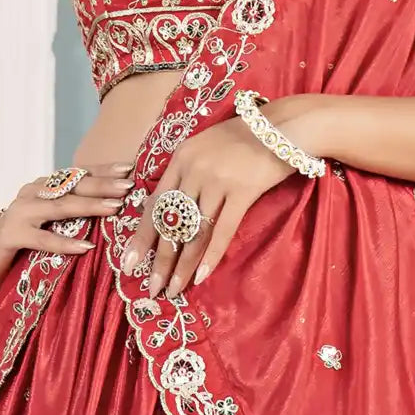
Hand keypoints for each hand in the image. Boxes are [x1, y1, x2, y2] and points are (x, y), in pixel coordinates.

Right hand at [0, 161, 134, 288]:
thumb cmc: (20, 239)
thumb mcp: (49, 222)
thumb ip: (72, 213)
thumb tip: (113, 209)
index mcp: (44, 186)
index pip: (78, 174)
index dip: (102, 171)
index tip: (128, 169)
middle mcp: (33, 192)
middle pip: (72, 185)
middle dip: (103, 184)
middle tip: (128, 185)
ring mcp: (21, 212)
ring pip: (60, 207)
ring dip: (89, 206)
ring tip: (114, 208)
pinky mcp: (11, 235)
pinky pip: (43, 239)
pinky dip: (65, 243)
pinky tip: (85, 246)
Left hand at [121, 96, 321, 301]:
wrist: (285, 125)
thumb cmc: (246, 136)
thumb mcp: (206, 146)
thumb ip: (188, 173)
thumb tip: (173, 209)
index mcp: (181, 158)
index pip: (154, 204)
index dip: (141, 236)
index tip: (129, 262)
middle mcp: (193, 170)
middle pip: (171, 223)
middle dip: (159, 259)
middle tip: (151, 287)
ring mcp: (217, 181)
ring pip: (193, 232)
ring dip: (182, 265)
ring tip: (173, 289)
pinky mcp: (242, 191)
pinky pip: (222, 231)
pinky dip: (211, 256)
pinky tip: (201, 276)